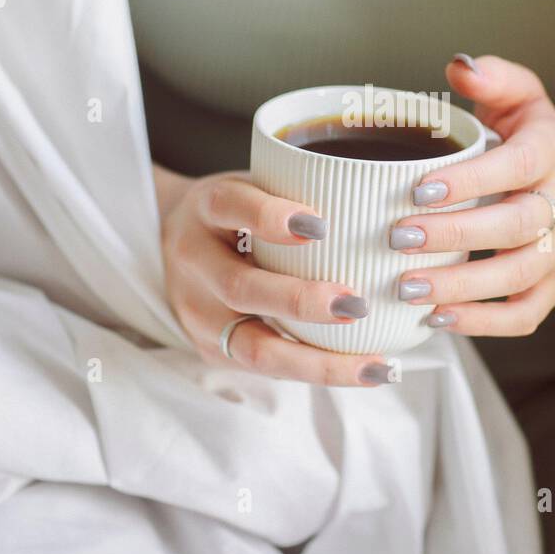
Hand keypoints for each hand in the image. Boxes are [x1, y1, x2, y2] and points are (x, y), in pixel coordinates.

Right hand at [160, 170, 391, 385]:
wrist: (172, 241)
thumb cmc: (239, 210)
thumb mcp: (255, 182)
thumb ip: (299, 188)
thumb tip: (382, 202)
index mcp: (207, 207)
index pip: (230, 206)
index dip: (269, 216)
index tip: (319, 225)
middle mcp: (195, 262)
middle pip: (240, 289)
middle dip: (300, 301)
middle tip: (356, 305)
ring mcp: (199, 313)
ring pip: (253, 348)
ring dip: (318, 361)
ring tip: (375, 366)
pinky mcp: (212, 349)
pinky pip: (267, 368)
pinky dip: (316, 371)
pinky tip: (364, 371)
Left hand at [391, 56, 554, 335]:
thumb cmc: (524, 137)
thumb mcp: (517, 95)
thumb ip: (491, 78)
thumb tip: (460, 67)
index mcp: (552, 153)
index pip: (517, 167)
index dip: (470, 181)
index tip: (418, 189)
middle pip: (515, 227)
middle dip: (454, 235)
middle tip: (398, 237)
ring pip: (518, 277)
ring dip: (461, 287)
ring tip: (406, 287)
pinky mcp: (552, 287)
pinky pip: (525, 315)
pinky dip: (483, 324)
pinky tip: (437, 318)